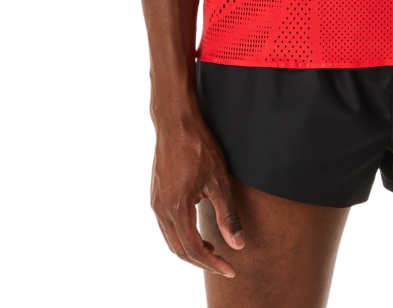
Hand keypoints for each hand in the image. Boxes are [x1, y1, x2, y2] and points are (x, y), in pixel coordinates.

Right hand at [150, 108, 245, 276]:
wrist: (175, 123)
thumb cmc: (199, 148)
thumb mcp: (219, 182)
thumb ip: (227, 216)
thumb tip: (237, 245)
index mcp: (176, 208)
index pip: (193, 249)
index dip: (212, 263)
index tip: (230, 269)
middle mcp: (160, 210)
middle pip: (179, 250)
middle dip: (201, 261)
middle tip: (224, 265)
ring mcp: (155, 203)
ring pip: (170, 240)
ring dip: (190, 250)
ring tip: (213, 250)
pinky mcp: (155, 196)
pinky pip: (166, 227)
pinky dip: (181, 237)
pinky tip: (197, 232)